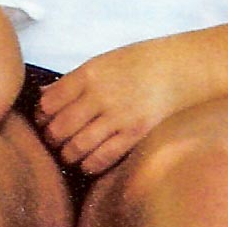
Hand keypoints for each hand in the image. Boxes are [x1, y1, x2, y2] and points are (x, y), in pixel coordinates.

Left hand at [35, 39, 226, 174]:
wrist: (186, 67)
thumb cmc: (143, 62)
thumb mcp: (105, 61)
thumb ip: (75, 80)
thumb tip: (44, 96)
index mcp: (90, 73)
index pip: (50, 102)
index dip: (42, 116)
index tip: (44, 120)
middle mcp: (100, 95)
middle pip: (60, 127)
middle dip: (52, 138)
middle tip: (54, 141)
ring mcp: (118, 116)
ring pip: (76, 146)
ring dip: (68, 154)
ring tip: (69, 154)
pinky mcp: (135, 134)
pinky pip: (102, 158)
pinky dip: (89, 165)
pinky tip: (87, 164)